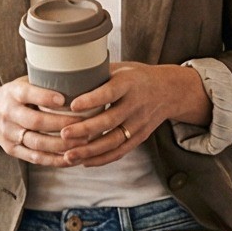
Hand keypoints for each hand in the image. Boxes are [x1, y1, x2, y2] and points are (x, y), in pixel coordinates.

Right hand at [0, 80, 81, 166]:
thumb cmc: (16, 96)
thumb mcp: (23, 82)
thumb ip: (43, 82)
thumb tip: (79, 75)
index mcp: (12, 93)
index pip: (28, 93)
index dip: (45, 97)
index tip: (65, 100)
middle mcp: (8, 113)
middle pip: (35, 121)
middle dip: (62, 124)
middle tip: (85, 124)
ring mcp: (9, 134)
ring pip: (37, 143)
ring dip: (62, 145)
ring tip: (83, 142)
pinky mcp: (12, 150)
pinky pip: (35, 158)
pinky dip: (54, 160)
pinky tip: (72, 158)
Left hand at [57, 64, 207, 163]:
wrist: (168, 91)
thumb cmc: (135, 77)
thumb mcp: (120, 69)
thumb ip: (97, 74)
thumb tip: (62, 76)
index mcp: (129, 83)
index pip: (110, 92)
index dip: (92, 99)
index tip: (73, 105)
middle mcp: (136, 104)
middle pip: (110, 120)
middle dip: (86, 129)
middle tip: (63, 134)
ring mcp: (139, 123)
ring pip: (114, 140)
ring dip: (90, 150)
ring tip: (69, 155)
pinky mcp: (140, 137)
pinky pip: (120, 151)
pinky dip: (102, 159)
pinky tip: (84, 162)